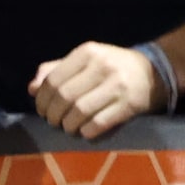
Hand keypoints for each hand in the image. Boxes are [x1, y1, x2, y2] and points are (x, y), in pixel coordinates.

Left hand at [28, 42, 159, 136]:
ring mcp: (117, 85)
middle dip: (53, 115)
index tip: (42, 110)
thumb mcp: (85, 60)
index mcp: (88, 52)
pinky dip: (86, 132)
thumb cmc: (112, 67)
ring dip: (68, 125)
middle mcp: (102, 65)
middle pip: (64, 97)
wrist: (153, 73)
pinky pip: (98, 124)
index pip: (53, 80)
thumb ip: (56, 70)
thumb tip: (32, 88)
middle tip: (54, 122)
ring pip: (79, 112)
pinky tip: (85, 131)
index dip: (42, 100)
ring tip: (68, 127)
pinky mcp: (128, 105)